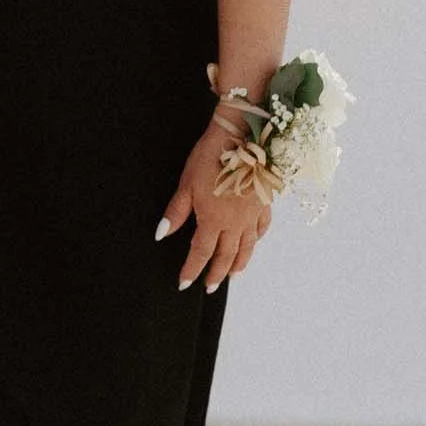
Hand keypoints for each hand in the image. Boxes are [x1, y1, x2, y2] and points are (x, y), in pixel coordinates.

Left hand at [157, 114, 271, 291]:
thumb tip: (162, 234)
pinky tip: (253, 243)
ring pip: (246, 247)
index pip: (201, 253)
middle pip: (225, 256)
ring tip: (233, 276)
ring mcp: (252, 215)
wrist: (241, 137)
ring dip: (239, 263)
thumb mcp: (186, 184)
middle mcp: (235, 223)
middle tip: (210, 288)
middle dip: (216, 274)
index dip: (192, 269)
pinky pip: (261, 228)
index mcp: (213, 220)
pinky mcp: (263, 203)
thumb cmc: (210, 158)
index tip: (184, 283)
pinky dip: (256, 240)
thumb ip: (176, 213)